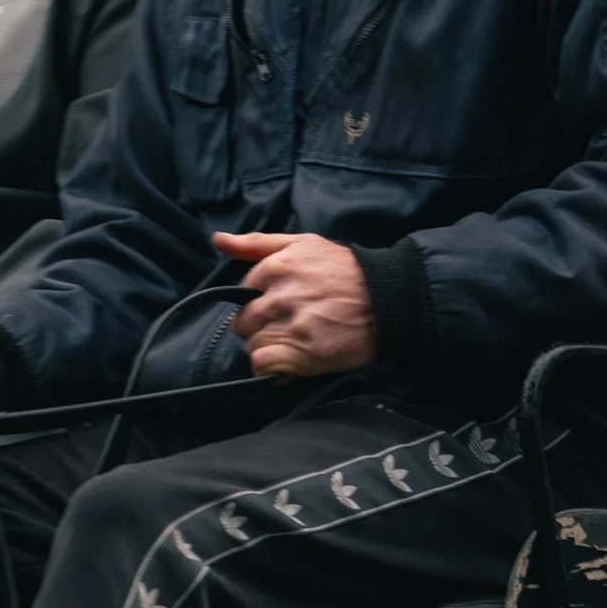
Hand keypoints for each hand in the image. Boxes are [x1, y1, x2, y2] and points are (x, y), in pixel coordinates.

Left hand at [216, 231, 376, 378]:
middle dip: (260, 327)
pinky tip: (287, 362)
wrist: (388, 299)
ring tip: (292, 343)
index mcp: (276, 268)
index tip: (279, 306)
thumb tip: (218, 240)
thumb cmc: (345, 270)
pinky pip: (262, 365)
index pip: (243, 293)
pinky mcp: (303, 353)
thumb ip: (257, 243)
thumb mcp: (303, 243)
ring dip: (268, 348)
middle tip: (286, 327)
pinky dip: (270, 367)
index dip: (259, 302)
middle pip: (243, 322)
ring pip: (253, 345)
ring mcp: (291, 326)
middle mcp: (280, 296)